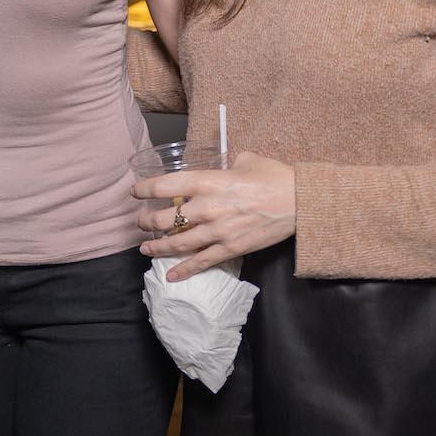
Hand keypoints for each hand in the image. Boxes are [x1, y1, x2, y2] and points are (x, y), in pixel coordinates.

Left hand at [132, 152, 296, 279]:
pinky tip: (171, 276)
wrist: (300, 202)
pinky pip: (201, 262)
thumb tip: (223, 166)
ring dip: (158, 247)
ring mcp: (218, 230)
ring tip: (145, 248)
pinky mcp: (230, 248)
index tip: (135, 192)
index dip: (144, 190)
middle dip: (147, 223)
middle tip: (140, 223)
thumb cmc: (275, 177)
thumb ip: (227, 164)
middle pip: (165, 219)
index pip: (164, 186)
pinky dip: (184, 270)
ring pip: (178, 243)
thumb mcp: (246, 159)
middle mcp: (207, 207)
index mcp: (208, 181)